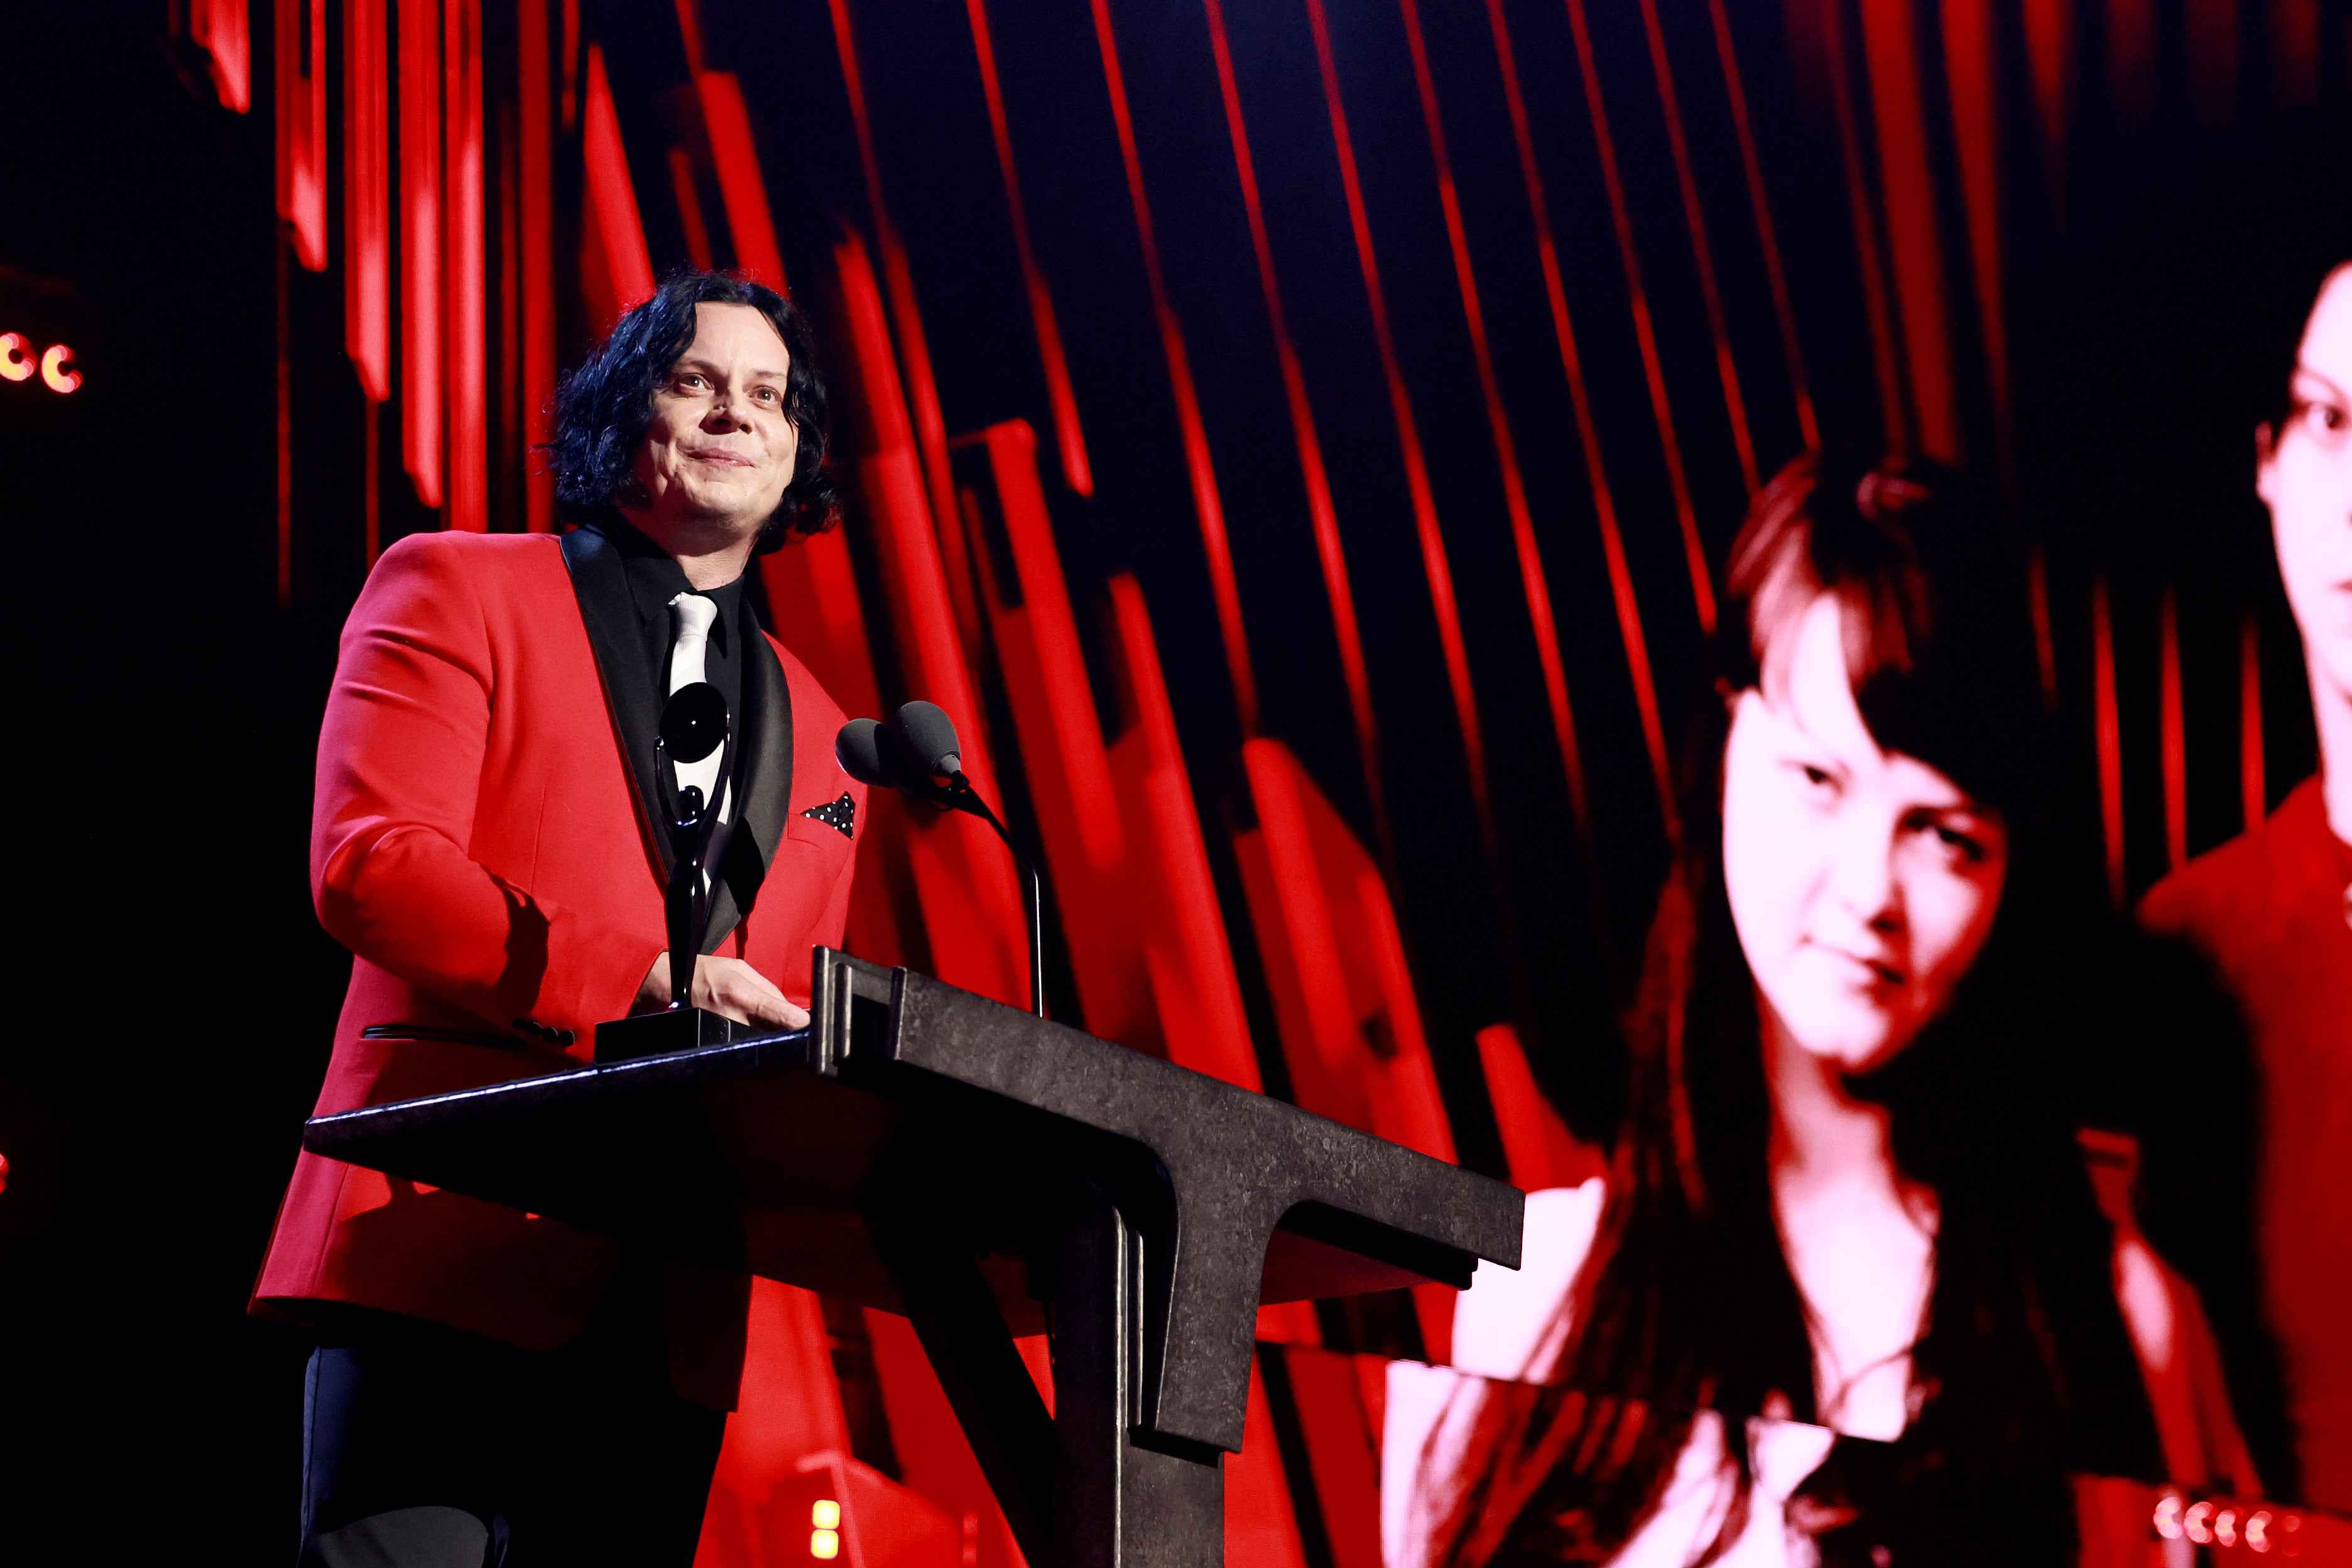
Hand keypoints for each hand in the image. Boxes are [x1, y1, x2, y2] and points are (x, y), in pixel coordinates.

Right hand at [636, 953, 809, 1029]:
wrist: (668, 986)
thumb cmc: (705, 973)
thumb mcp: (740, 968)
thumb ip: (768, 989)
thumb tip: (791, 1009)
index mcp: (742, 995)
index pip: (782, 1016)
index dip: (803, 1024)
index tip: (816, 1028)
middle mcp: (734, 1018)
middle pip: (776, 1035)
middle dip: (790, 1034)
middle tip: (803, 1032)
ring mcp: (724, 1035)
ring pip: (762, 1044)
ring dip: (775, 1040)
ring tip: (784, 1036)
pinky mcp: (717, 1044)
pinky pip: (745, 1048)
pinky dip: (757, 1045)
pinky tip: (762, 1040)